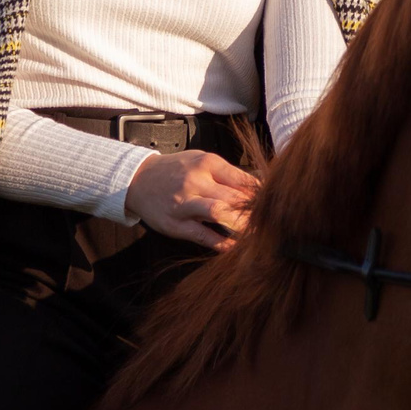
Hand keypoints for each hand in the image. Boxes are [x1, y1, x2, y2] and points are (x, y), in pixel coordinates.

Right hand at [124, 150, 258, 248]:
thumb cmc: (175, 171)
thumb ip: (228, 174)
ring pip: (220, 214)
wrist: (137, 179)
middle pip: (235, 197)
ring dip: (241, 226)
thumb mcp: (200, 161)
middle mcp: (196, 181)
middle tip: (271, 224)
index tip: (273, 206)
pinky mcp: (176, 224)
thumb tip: (259, 187)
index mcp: (207, 163)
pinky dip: (221, 244)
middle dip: (255, 212)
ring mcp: (185, 203)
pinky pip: (203, 235)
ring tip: (255, 236)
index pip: (243, 179)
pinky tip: (234, 247)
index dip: (261, 195)